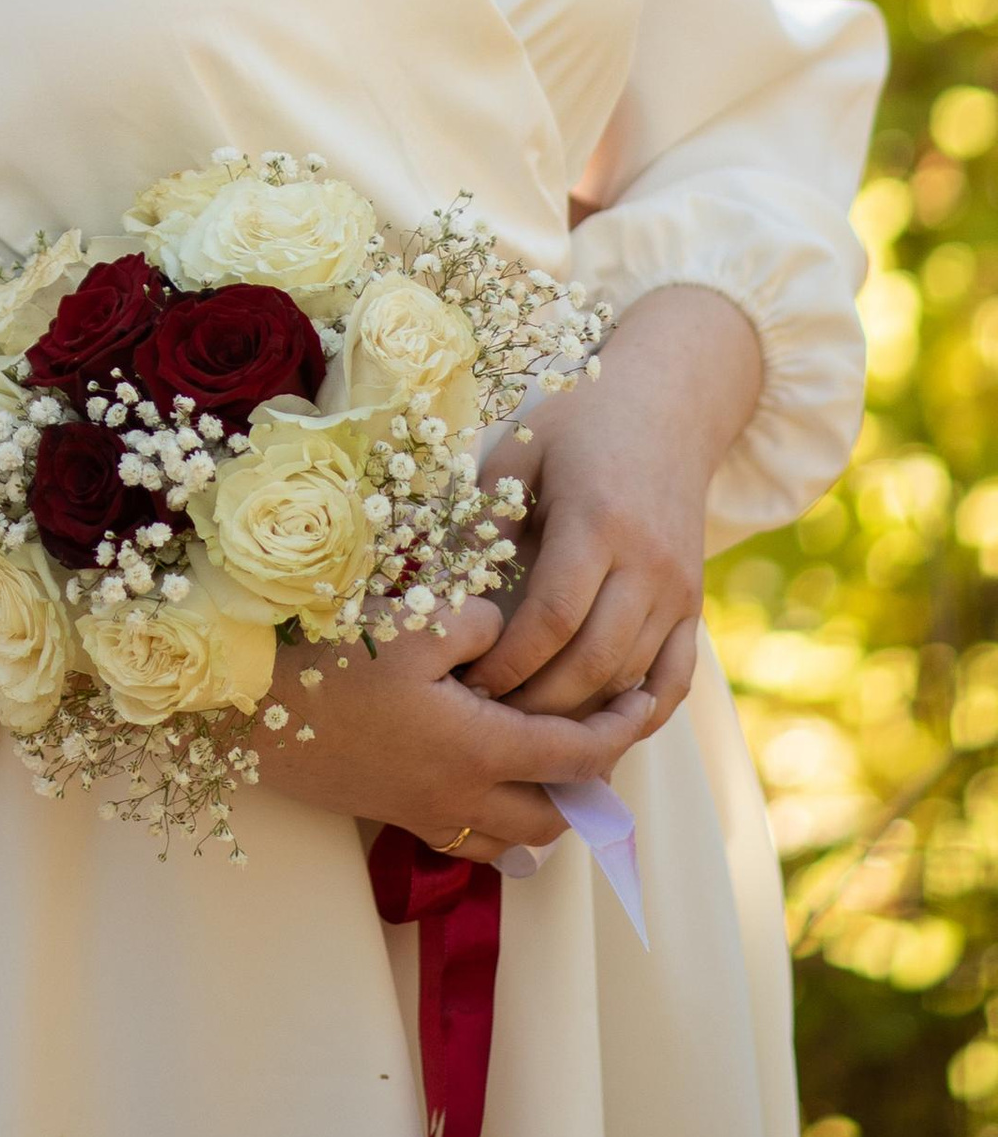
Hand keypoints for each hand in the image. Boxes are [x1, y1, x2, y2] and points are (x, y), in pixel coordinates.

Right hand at [255, 596, 687, 862]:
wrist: (253, 715)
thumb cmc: (332, 665)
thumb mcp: (411, 624)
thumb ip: (477, 622)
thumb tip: (506, 626)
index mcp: (480, 749)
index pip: (578, 756)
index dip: (620, 730)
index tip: (643, 702)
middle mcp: (466, 796)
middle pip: (560, 815)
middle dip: (594, 783)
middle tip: (603, 733)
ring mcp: (431, 814)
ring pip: (522, 841)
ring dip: (553, 810)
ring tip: (559, 766)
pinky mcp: (400, 818)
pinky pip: (476, 843)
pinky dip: (505, 826)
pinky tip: (497, 789)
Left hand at [464, 284, 761, 718]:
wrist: (668, 406)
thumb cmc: (578, 424)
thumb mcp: (520, 451)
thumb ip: (486, 516)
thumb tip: (442, 587)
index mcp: (596, 522)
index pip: (552, 618)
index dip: (509, 662)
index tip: (468, 682)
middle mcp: (646, 563)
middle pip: (593, 663)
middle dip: (537, 704)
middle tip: (489, 719)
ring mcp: (677, 589)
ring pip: (631, 678)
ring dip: (580, 716)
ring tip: (526, 729)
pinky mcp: (695, 605)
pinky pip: (674, 678)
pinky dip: (638, 713)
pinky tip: (598, 729)